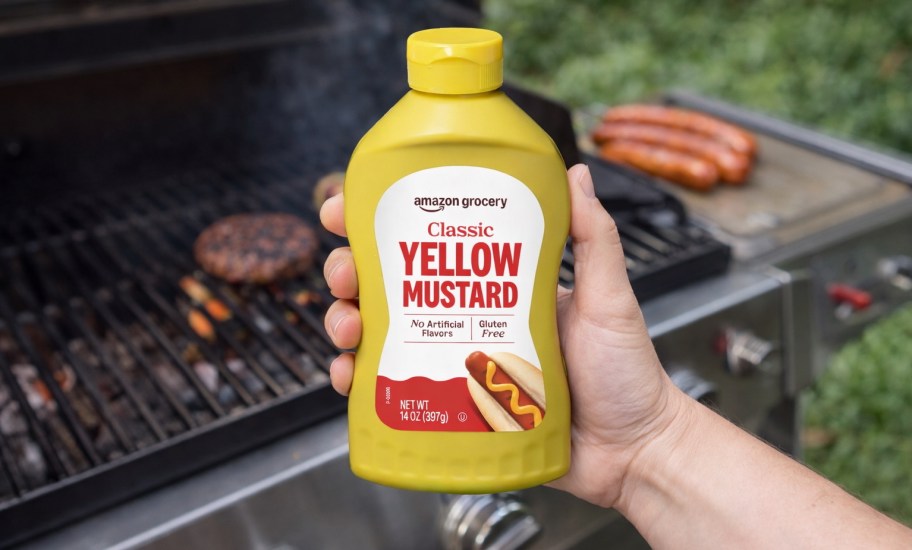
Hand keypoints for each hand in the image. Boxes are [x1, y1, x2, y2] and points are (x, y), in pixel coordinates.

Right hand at [320, 164, 683, 507]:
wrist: (633, 453)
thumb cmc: (627, 374)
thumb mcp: (609, 298)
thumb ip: (593, 239)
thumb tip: (577, 171)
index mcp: (499, 286)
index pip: (434, 244)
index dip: (384, 223)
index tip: (351, 209)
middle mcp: (472, 320)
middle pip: (394, 287)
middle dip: (353, 272)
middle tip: (344, 271)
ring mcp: (459, 365)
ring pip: (386, 335)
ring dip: (348, 322)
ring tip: (347, 326)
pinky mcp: (454, 410)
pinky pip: (398, 390)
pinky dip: (363, 382)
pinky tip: (351, 377)